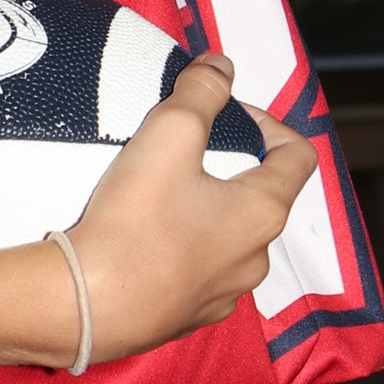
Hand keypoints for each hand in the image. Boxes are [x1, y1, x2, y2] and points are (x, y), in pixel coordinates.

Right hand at [66, 57, 317, 363]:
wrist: (85, 306)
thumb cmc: (134, 221)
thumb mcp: (168, 134)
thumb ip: (201, 92)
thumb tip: (221, 66)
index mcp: (264, 212)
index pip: (297, 155)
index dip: (268, 123)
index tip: (225, 112)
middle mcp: (256, 258)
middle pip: (260, 196)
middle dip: (228, 165)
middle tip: (183, 148)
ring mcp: (224, 294)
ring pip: (226, 236)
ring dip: (203, 209)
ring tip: (156, 192)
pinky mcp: (189, 316)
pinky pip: (196, 271)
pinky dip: (180, 248)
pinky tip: (141, 237)